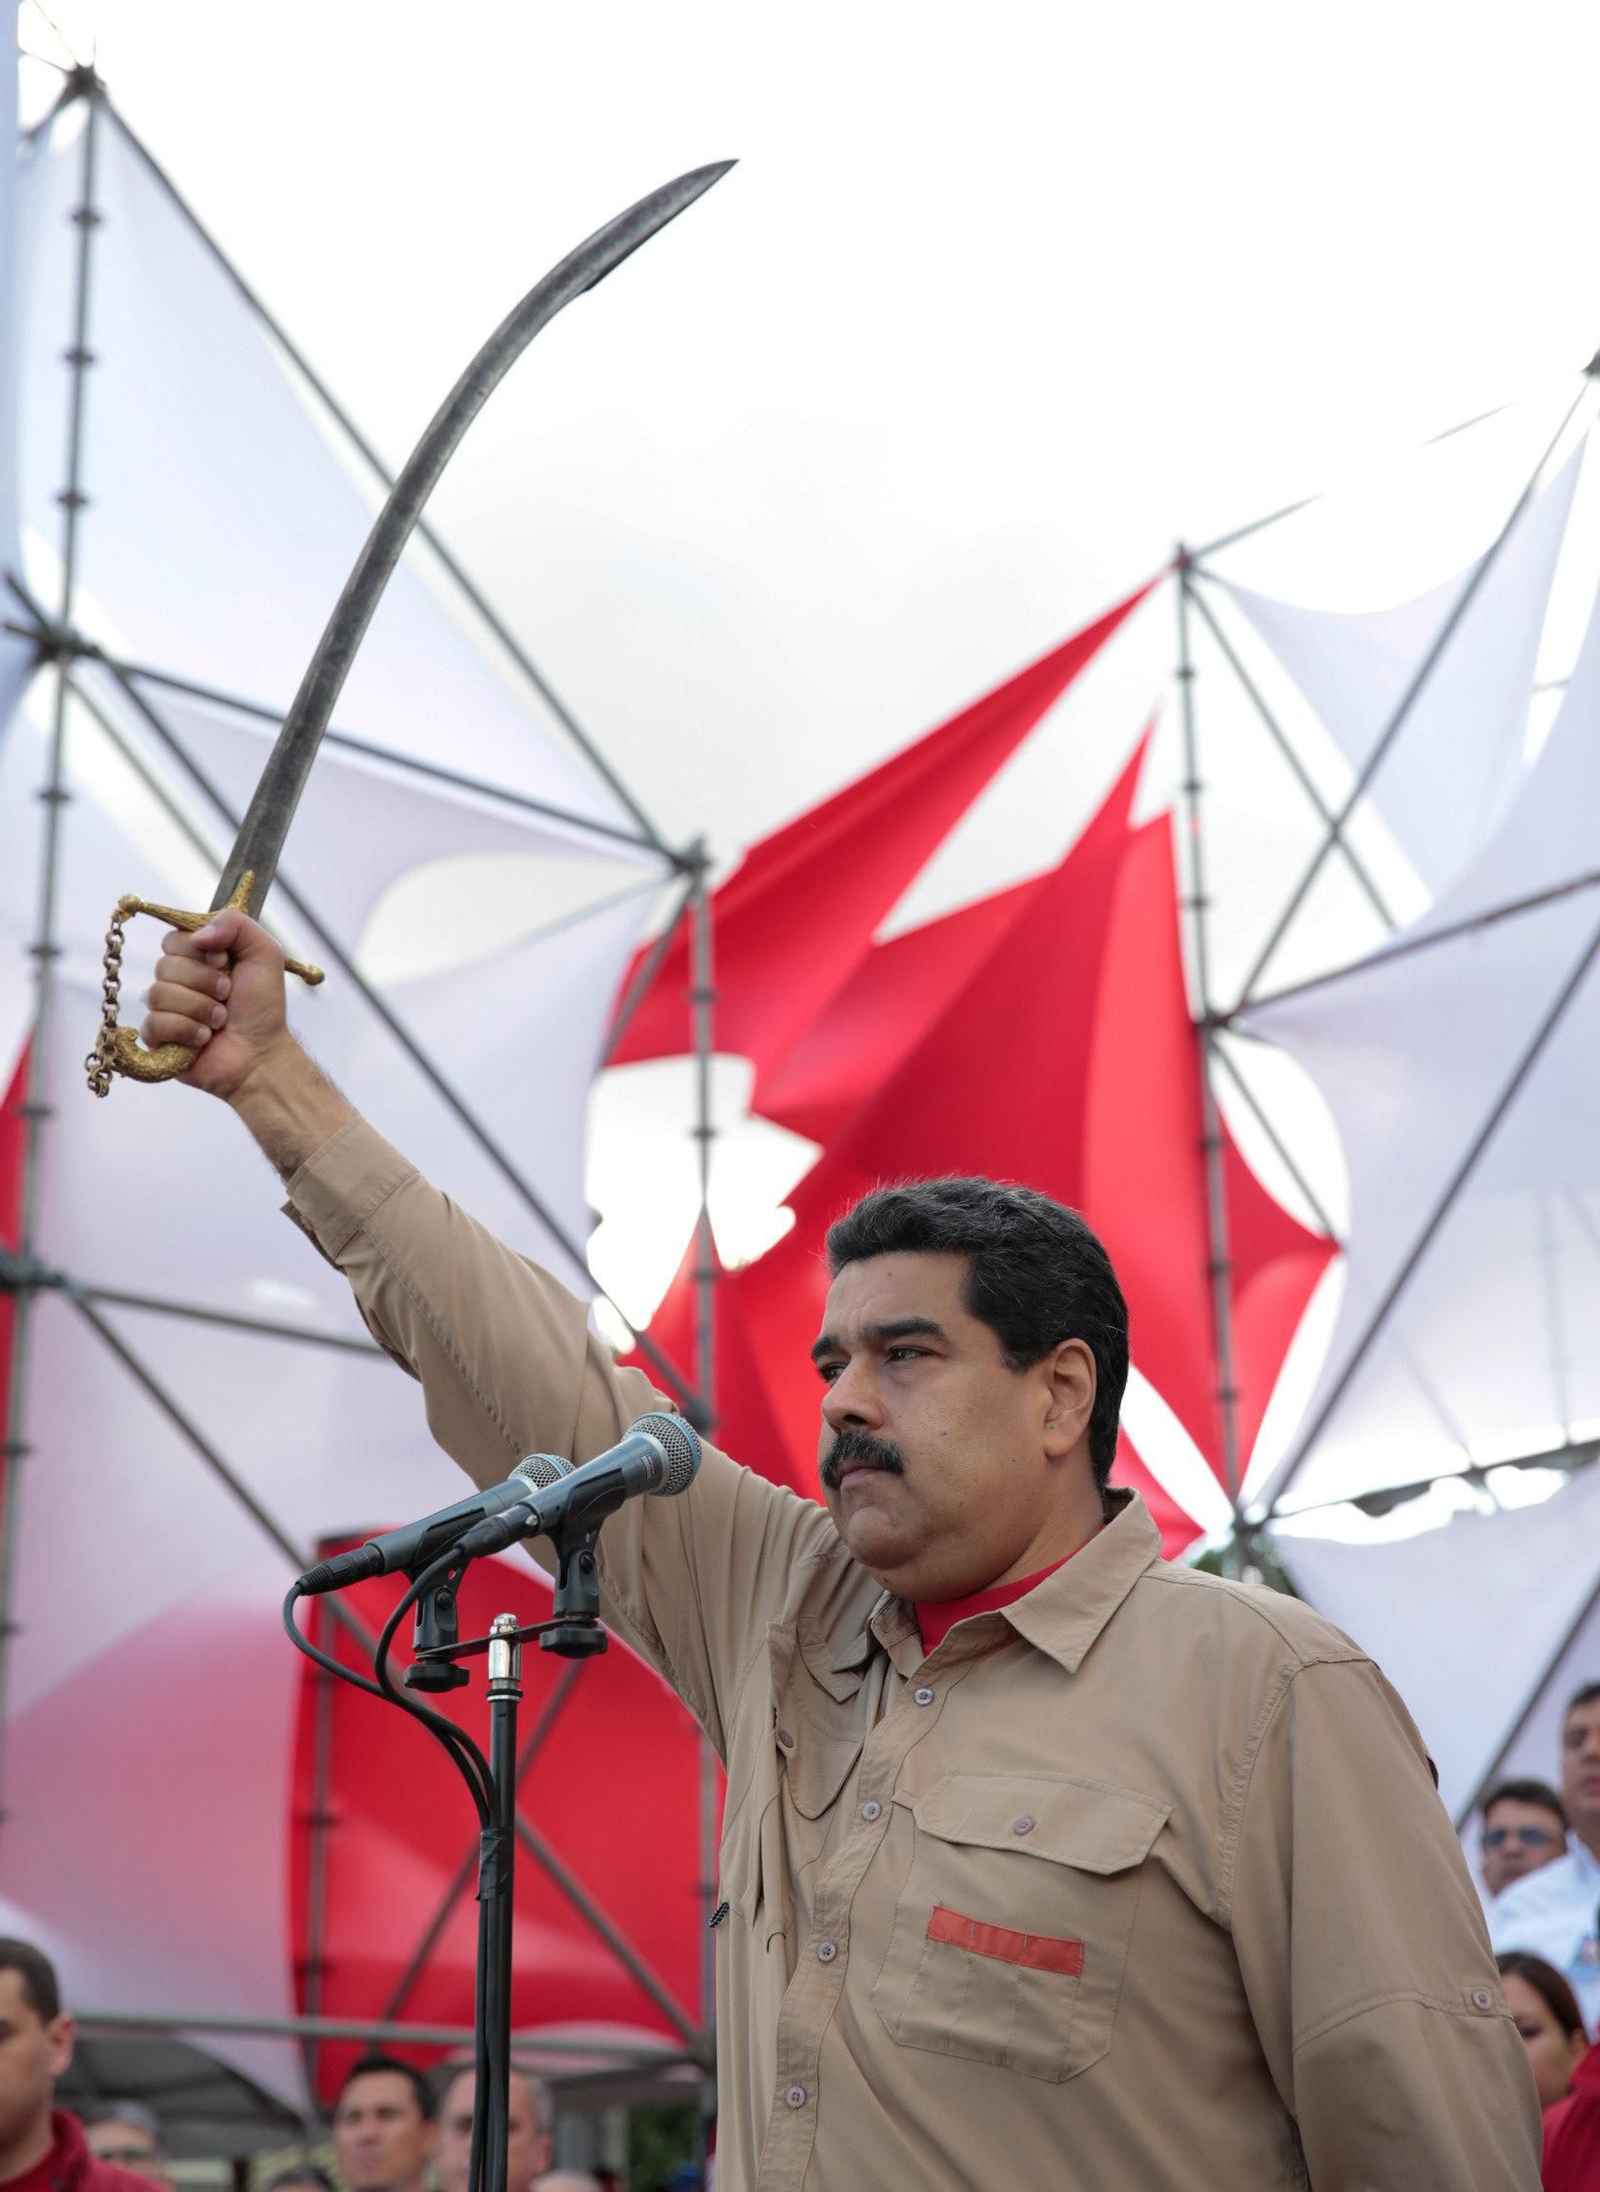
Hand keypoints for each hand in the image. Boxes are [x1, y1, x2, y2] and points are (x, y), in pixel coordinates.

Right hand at [140, 906, 293, 1100]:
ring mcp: (165, 1009)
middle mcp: (177, 980)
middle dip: (203, 982)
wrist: (261, 1053)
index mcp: (197, 958)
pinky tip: (204, 1039)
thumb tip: (199, 935)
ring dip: (199, 1008)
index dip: (198, 950)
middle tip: (227, 994)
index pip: (174, 938)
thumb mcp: (264, 953)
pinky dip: (186, 1030)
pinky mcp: (157, 1038)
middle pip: (164, 965)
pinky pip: (153, 1023)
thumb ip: (236, 924)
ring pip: (158, 994)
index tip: (224, 962)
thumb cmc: (263, 1007)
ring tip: (221, 1020)